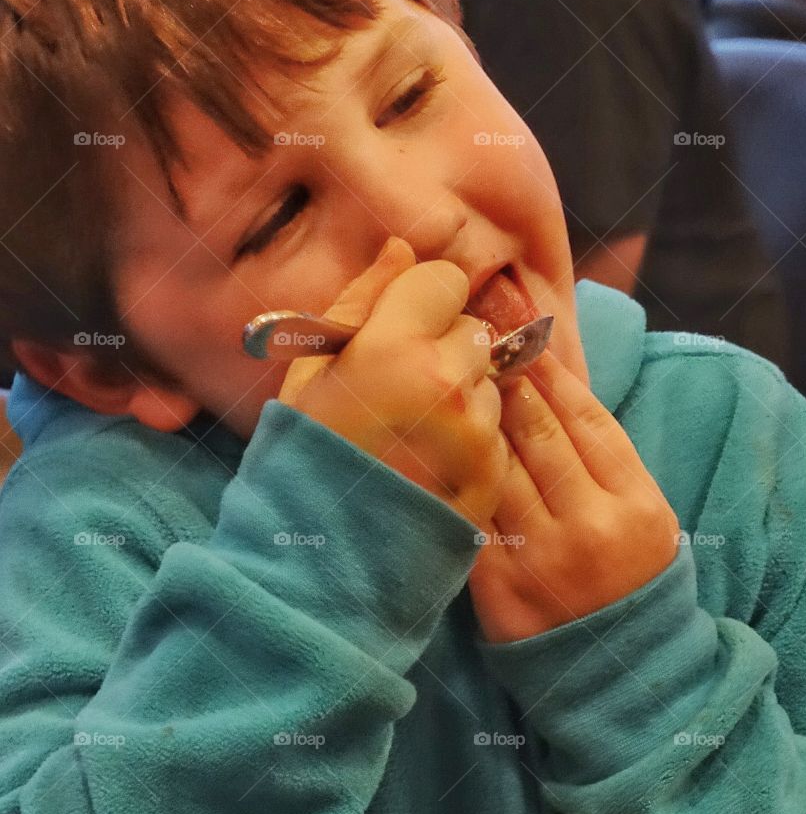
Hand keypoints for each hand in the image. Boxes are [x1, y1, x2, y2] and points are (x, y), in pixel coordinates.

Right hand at [278, 237, 507, 527]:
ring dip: (462, 394)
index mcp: (394, 347)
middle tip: (401, 391)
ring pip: (490, 380)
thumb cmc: (300, 461)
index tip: (399, 330)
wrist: (317, 566)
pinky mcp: (494, 475)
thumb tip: (401, 247)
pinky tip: (430, 465)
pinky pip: (497, 430)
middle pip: (474, 329)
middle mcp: (447, 383)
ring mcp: (477, 434)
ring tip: (412, 435)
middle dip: (446, 346)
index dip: (422, 300)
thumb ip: (359, 303)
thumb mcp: (309, 373)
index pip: (445, 280)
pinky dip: (473, 439)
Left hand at [467, 349, 679, 643]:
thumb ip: (606, 458)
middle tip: (479, 344)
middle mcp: (592, 529)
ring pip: (499, 467)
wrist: (620, 674)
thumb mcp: (644, 516)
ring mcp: (543, 560)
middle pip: (540, 435)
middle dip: (507, 381)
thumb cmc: (630, 580)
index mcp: (638, 506)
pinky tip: (441, 443)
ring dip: (473, 419)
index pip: (588, 419)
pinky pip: (474, 514)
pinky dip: (458, 475)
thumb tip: (554, 381)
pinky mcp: (499, 587)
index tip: (525, 337)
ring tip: (454, 382)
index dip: (552, 372)